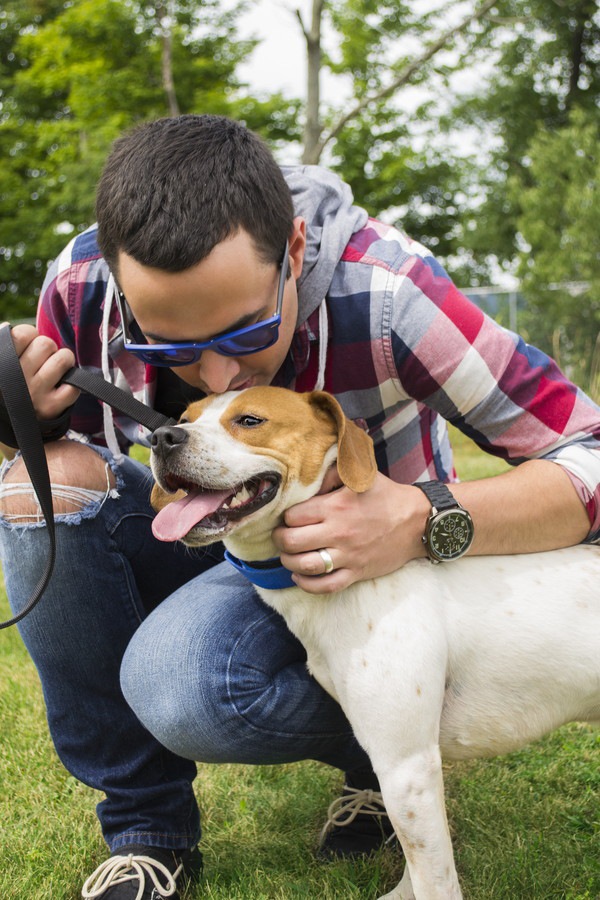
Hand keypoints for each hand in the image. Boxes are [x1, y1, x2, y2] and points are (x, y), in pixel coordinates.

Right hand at [7, 324, 78, 418]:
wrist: (13, 423)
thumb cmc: (11, 385)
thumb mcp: (3, 365)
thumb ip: (6, 345)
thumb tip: (8, 328)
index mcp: (2, 364)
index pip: (23, 334)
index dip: (31, 336)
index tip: (29, 346)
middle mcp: (16, 378)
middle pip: (46, 343)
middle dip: (48, 349)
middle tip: (43, 360)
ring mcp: (34, 393)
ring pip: (63, 359)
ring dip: (64, 361)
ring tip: (56, 370)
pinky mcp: (51, 407)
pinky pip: (73, 385)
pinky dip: (71, 384)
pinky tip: (60, 387)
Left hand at [272, 473, 428, 593]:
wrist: (417, 522)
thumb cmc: (386, 496)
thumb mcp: (360, 475)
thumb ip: (332, 473)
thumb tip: (310, 476)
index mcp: (336, 507)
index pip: (293, 517)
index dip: (286, 517)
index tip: (288, 517)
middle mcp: (339, 533)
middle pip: (292, 542)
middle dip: (280, 540)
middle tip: (281, 536)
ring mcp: (348, 556)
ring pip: (306, 566)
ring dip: (289, 562)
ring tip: (288, 556)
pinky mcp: (357, 573)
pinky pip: (326, 586)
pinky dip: (307, 584)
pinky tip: (300, 576)